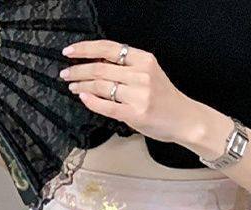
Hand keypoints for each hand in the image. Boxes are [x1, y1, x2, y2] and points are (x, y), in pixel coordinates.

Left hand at [60, 39, 229, 152]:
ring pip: (101, 85)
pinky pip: (107, 106)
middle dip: (78, 70)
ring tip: (73, 86)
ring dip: (82, 85)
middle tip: (65, 74)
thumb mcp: (149, 75)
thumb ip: (126, 69)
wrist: (185, 120)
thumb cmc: (165, 100)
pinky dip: (92, 101)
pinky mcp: (135, 114)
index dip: (85, 49)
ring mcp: (139, 95)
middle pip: (101, 68)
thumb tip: (96, 68)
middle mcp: (141, 75)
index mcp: (144, 60)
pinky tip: (83, 97)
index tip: (70, 52)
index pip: (109, 49)